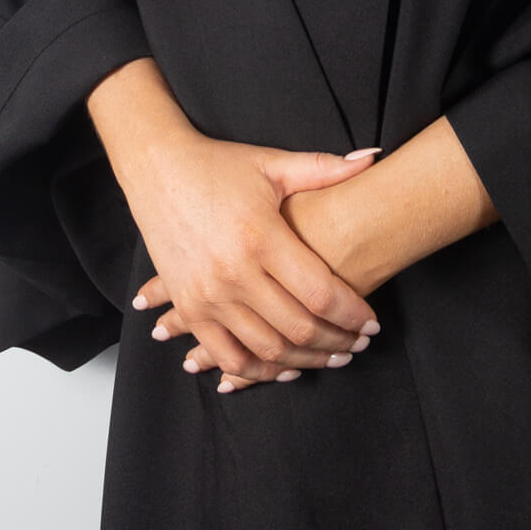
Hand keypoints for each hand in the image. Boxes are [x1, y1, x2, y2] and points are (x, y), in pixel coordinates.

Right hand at [121, 129, 383, 388]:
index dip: (353, 314)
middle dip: (336, 342)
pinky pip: (227, 354)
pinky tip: (284, 368)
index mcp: (261, 237)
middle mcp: (234, 273)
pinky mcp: (189, 306)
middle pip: (298, 327)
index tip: (372, 323)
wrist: (157, 169)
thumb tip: (372, 159)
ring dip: (305, 361)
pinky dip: (258, 370)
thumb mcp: (271, 165)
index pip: (319, 292)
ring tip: (331, 358)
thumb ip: (324, 169)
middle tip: (358, 344)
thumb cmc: (218, 165)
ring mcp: (208, 295)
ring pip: (267, 348)